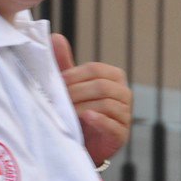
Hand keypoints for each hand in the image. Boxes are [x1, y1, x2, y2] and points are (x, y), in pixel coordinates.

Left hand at [51, 33, 131, 166]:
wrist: (79, 143)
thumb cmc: (75, 109)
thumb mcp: (69, 86)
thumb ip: (64, 63)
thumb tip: (55, 37)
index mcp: (113, 77)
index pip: (96, 69)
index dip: (75, 75)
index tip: (57, 83)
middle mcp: (124, 93)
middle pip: (102, 86)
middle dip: (76, 92)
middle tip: (57, 99)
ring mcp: (125, 114)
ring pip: (107, 104)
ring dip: (82, 106)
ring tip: (66, 111)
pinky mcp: (121, 134)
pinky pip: (113, 124)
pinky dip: (98, 120)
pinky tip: (85, 118)